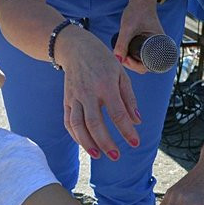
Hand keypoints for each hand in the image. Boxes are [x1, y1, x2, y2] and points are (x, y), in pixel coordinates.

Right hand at [58, 28, 141, 158]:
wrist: (75, 48)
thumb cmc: (103, 61)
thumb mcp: (121, 74)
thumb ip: (129, 98)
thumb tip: (137, 121)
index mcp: (106, 85)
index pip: (117, 113)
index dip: (127, 130)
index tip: (135, 143)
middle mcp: (88, 92)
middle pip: (95, 123)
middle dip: (106, 142)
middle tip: (116, 156)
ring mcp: (75, 97)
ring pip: (78, 124)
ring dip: (87, 143)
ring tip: (98, 155)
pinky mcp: (66, 100)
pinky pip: (69, 121)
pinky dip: (76, 136)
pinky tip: (86, 144)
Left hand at [114, 0, 165, 73]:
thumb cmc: (137, 10)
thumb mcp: (128, 27)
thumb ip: (122, 43)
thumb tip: (117, 60)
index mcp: (160, 45)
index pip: (149, 66)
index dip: (136, 66)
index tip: (125, 59)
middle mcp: (159, 47)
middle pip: (145, 66)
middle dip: (132, 64)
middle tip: (121, 56)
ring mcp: (154, 45)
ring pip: (142, 61)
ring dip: (131, 60)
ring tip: (122, 52)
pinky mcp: (149, 43)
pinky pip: (141, 55)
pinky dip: (133, 56)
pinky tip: (125, 52)